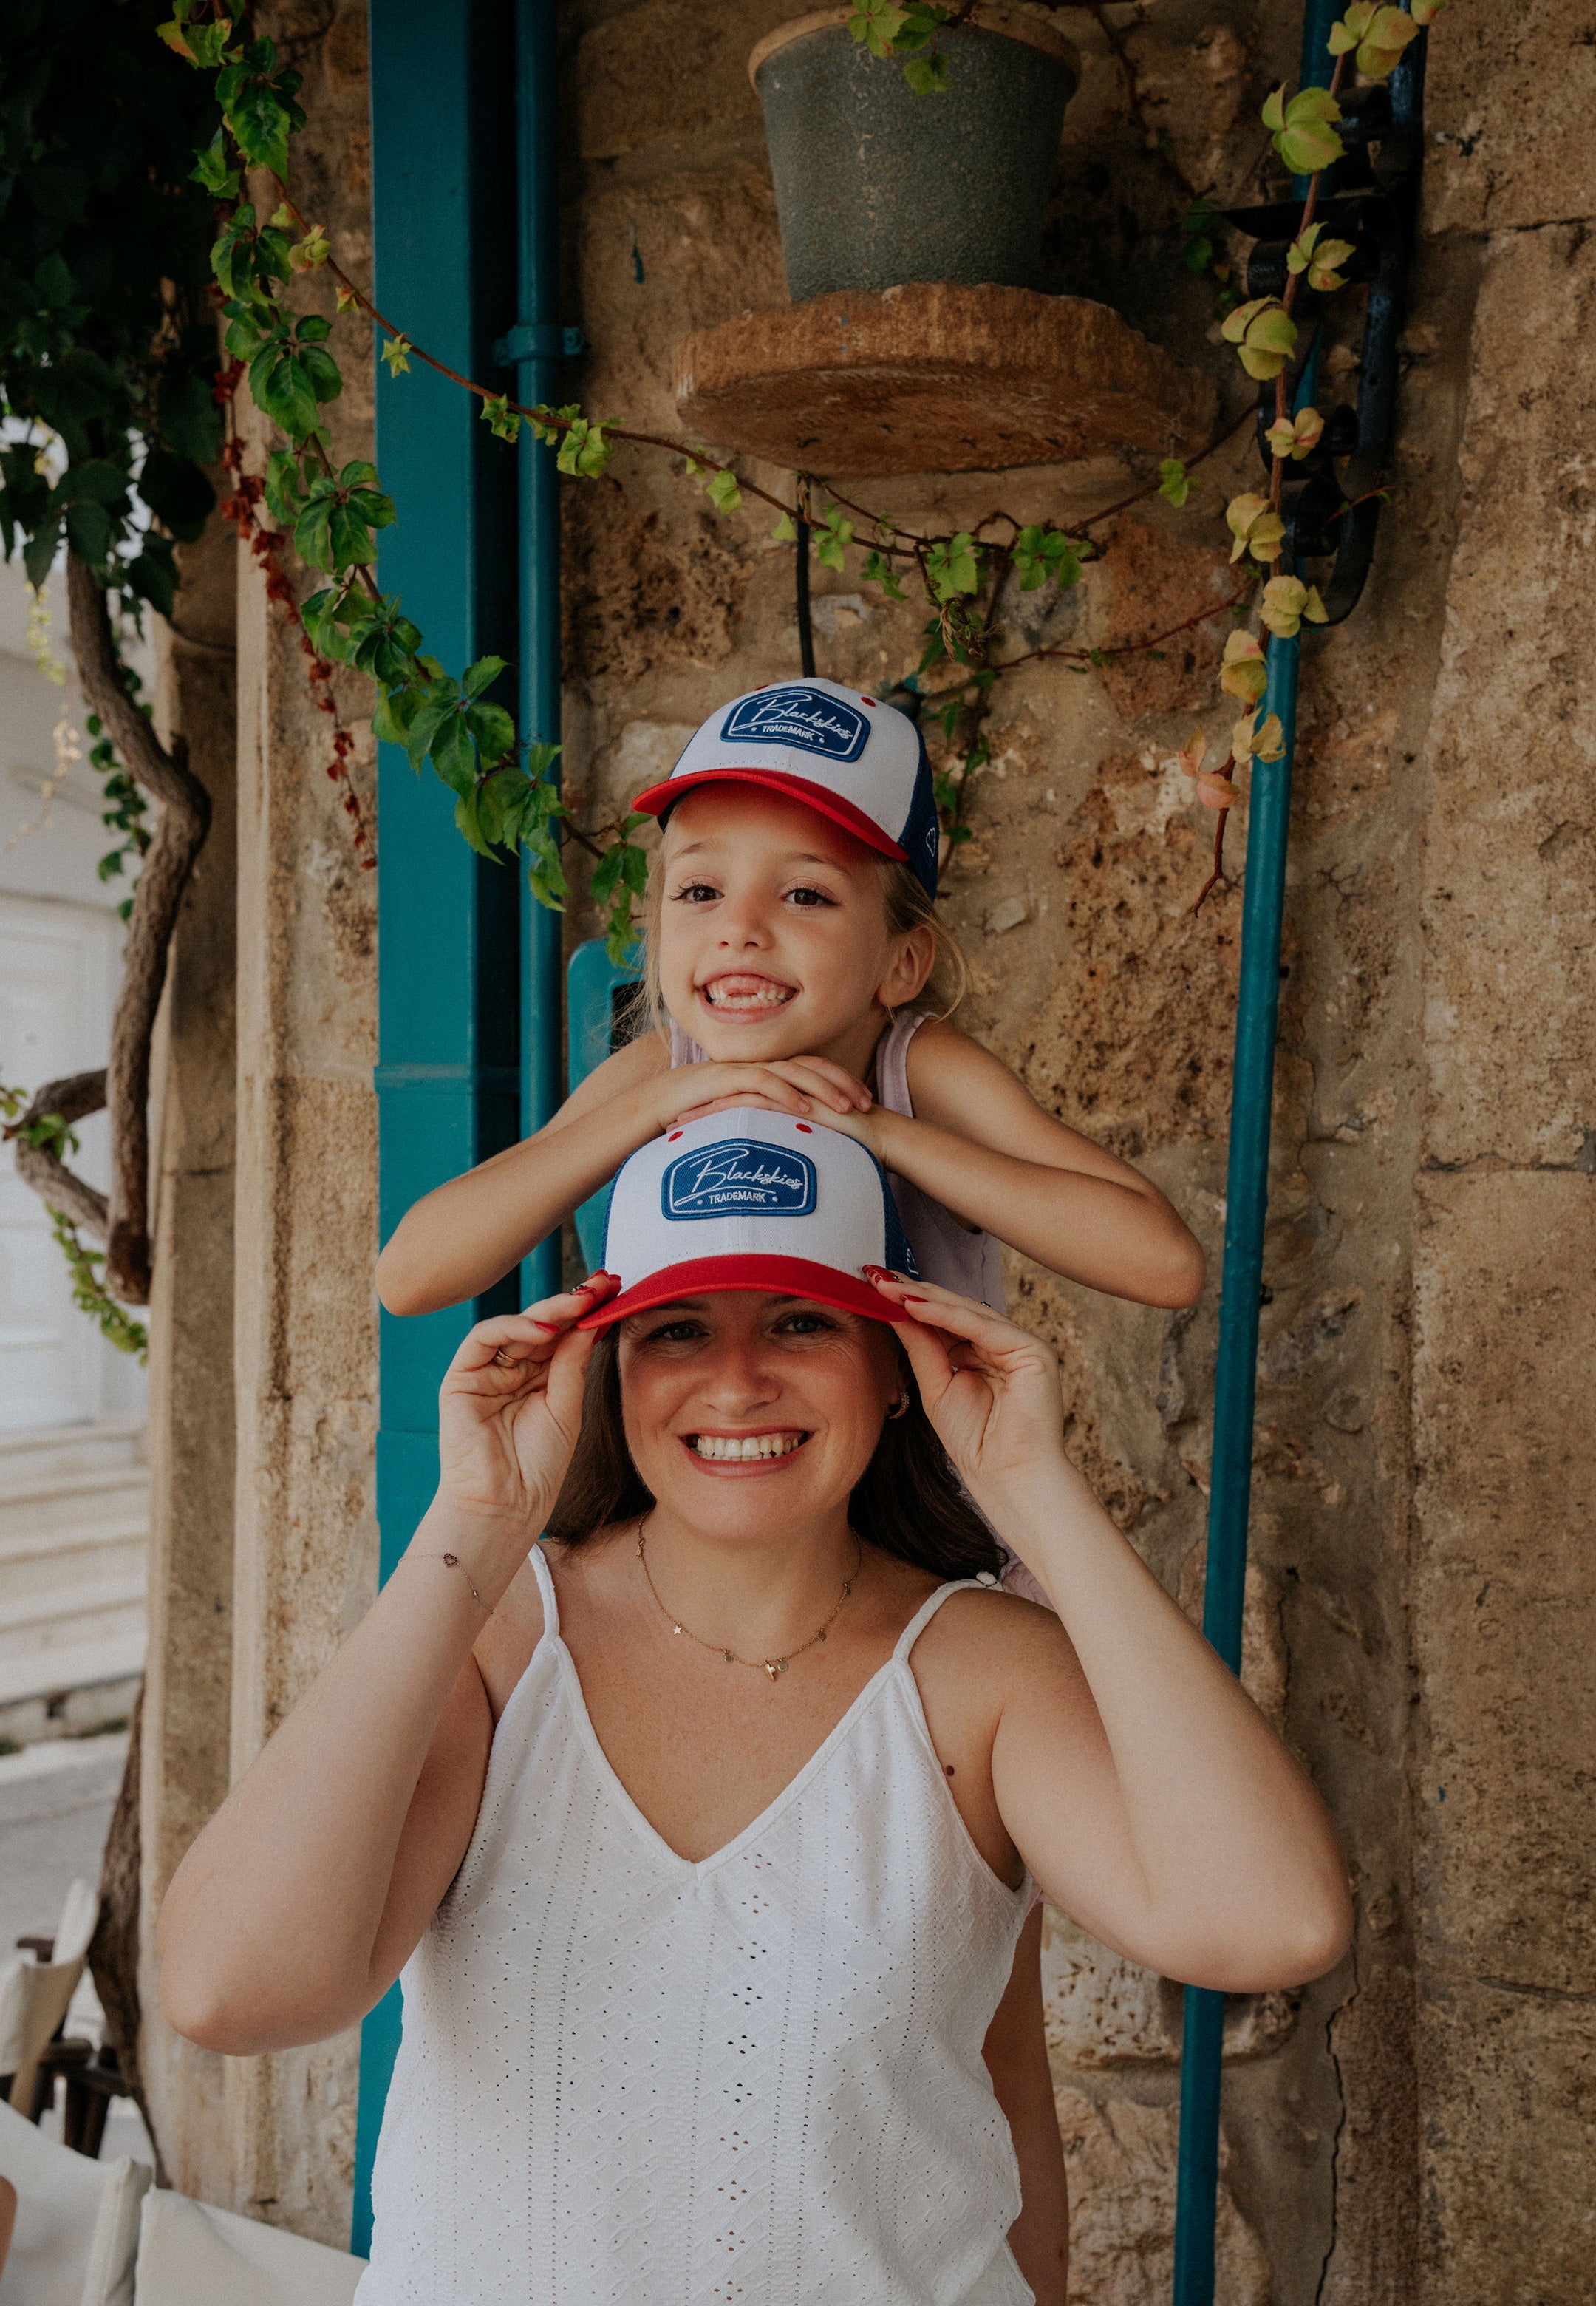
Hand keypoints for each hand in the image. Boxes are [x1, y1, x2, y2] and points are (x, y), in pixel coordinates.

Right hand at [435, 1276, 618, 1530]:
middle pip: (542, 1324)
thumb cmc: (538, 1467)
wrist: (506, 1506)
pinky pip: (483, 1338)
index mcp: (539, 1379)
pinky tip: (545, 1329)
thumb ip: (573, 1363)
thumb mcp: (567, 1407)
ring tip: (581, 1303)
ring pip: (516, 1325)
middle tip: (603, 1284)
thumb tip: (591, 1320)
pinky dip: (513, 1327)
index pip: (564, 1335)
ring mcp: (486, 1372)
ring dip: (550, 1310)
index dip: (588, 1312)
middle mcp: (512, 1370)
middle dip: (573, 1302)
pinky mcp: (461, 1378)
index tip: (616, 1290)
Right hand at [653, 1055, 870, 1129]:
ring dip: (822, 1088)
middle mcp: (762, 1064)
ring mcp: (746, 1067)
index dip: (842, 1082)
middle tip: (867, 1103)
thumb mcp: (747, 1117)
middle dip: (843, 1083)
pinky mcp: (728, 1077)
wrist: (661, 1101)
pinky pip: (763, 1082)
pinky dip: (786, 1093)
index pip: (815, 1070)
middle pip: (812, 1066)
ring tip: (846, 1107)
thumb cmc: (705, 1113)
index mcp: (770, 1070)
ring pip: (793, 1072)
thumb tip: (803, 1141)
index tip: (867, 1101)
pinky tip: (805, 1109)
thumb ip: (773, 1122)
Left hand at [865, 1271, 1069, 1504]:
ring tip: (887, 1287)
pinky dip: (946, 1315)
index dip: (909, 1302)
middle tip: (874, 1276)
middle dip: (912, 1292)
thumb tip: (895, 1309)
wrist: (1006, 1478)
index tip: (872, 1286)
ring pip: (967, 1311)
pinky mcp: (1033, 1350)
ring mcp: (1022, 1345)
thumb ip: (921, 1347)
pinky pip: (982, 1326)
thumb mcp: (936, 1386)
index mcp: (984, 1353)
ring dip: (923, 1297)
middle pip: (954, 1310)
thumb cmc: (976, 1442)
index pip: (944, 1320)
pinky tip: (914, 1306)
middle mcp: (1005, 1344)